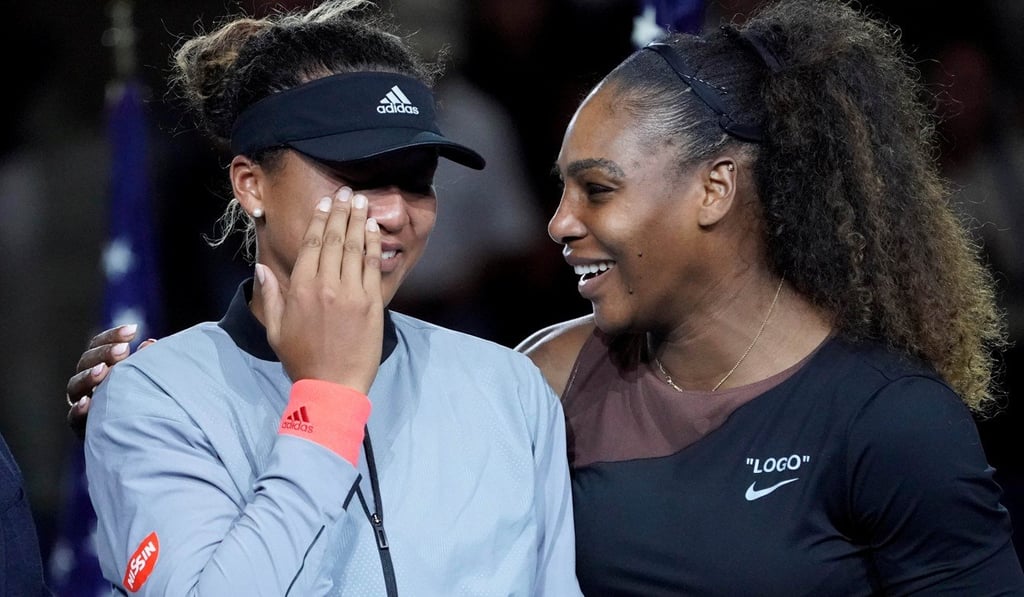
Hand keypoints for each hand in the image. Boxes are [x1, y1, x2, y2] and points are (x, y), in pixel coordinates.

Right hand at [66, 324, 156, 438]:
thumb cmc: (146, 402)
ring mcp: (83, 405)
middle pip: (86, 362)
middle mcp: (88, 384)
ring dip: (89, 377)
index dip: (112, 337)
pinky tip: (88, 403)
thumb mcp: (145, 380)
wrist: (144, 441)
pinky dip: (80, 410)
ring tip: (103, 370)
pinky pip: (74, 418)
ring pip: (76, 386)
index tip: (132, 330)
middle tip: (123, 350)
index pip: (99, 346)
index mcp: (101, 367)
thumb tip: (150, 343)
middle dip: (103, 353)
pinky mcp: (83, 428)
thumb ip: (145, 363)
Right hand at [257, 187, 383, 393]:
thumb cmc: (301, 359)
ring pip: (354, 248)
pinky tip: (373, 229)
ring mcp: (351, 293)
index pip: (310, 245)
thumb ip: (269, 295)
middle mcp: (325, 285)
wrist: (332, 386)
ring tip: (362, 201)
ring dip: (358, 221)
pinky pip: (371, 266)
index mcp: (299, 289)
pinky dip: (373, 244)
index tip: (324, 204)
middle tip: (347, 193)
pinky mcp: (371, 303)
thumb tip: (260, 268)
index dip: (318, 221)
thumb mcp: (275, 329)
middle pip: (333, 239)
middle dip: (340, 212)